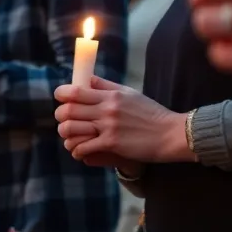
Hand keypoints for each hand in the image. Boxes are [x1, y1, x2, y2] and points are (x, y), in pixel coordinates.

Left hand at [53, 76, 190, 165]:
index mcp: (110, 95)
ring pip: (70, 128)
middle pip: (67, 110)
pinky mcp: (112, 143)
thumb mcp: (130, 94)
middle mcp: (106, 109)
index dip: (61, 95)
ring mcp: (108, 126)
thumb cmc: (151, 114)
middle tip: (64, 121)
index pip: (74, 91)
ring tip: (71, 138)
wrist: (171, 134)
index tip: (61, 99)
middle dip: (60, 117)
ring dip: (66, 135)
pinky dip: (77, 151)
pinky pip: (83, 147)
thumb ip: (106, 86)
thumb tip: (87, 79)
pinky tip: (80, 151)